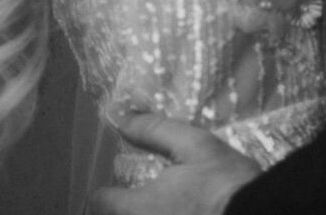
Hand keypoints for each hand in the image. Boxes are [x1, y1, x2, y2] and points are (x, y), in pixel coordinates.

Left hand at [91, 111, 260, 214]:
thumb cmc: (224, 183)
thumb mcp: (195, 145)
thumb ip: (155, 131)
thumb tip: (122, 120)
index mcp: (140, 207)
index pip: (100, 203)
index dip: (104, 192)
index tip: (113, 186)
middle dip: (119, 209)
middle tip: (134, 198)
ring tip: (161, 206)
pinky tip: (179, 213)